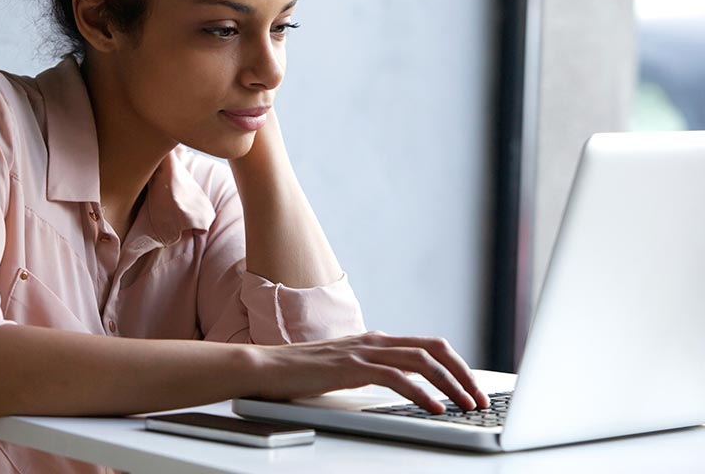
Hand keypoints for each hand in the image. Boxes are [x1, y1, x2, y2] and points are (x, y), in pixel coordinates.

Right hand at [248, 331, 489, 412]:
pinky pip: (397, 378)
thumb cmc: (305, 372)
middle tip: (480, 399)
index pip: (429, 346)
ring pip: (422, 362)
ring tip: (466, 407)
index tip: (472, 389)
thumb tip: (404, 386)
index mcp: (378, 340)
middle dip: (463, 373)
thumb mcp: (348, 369)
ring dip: (451, 385)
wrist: (269, 367)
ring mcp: (364, 351)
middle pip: (435, 349)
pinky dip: (422, 393)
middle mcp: (376, 340)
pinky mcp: (352, 367)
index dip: (457, 366)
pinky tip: (434, 409)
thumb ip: (374, 370)